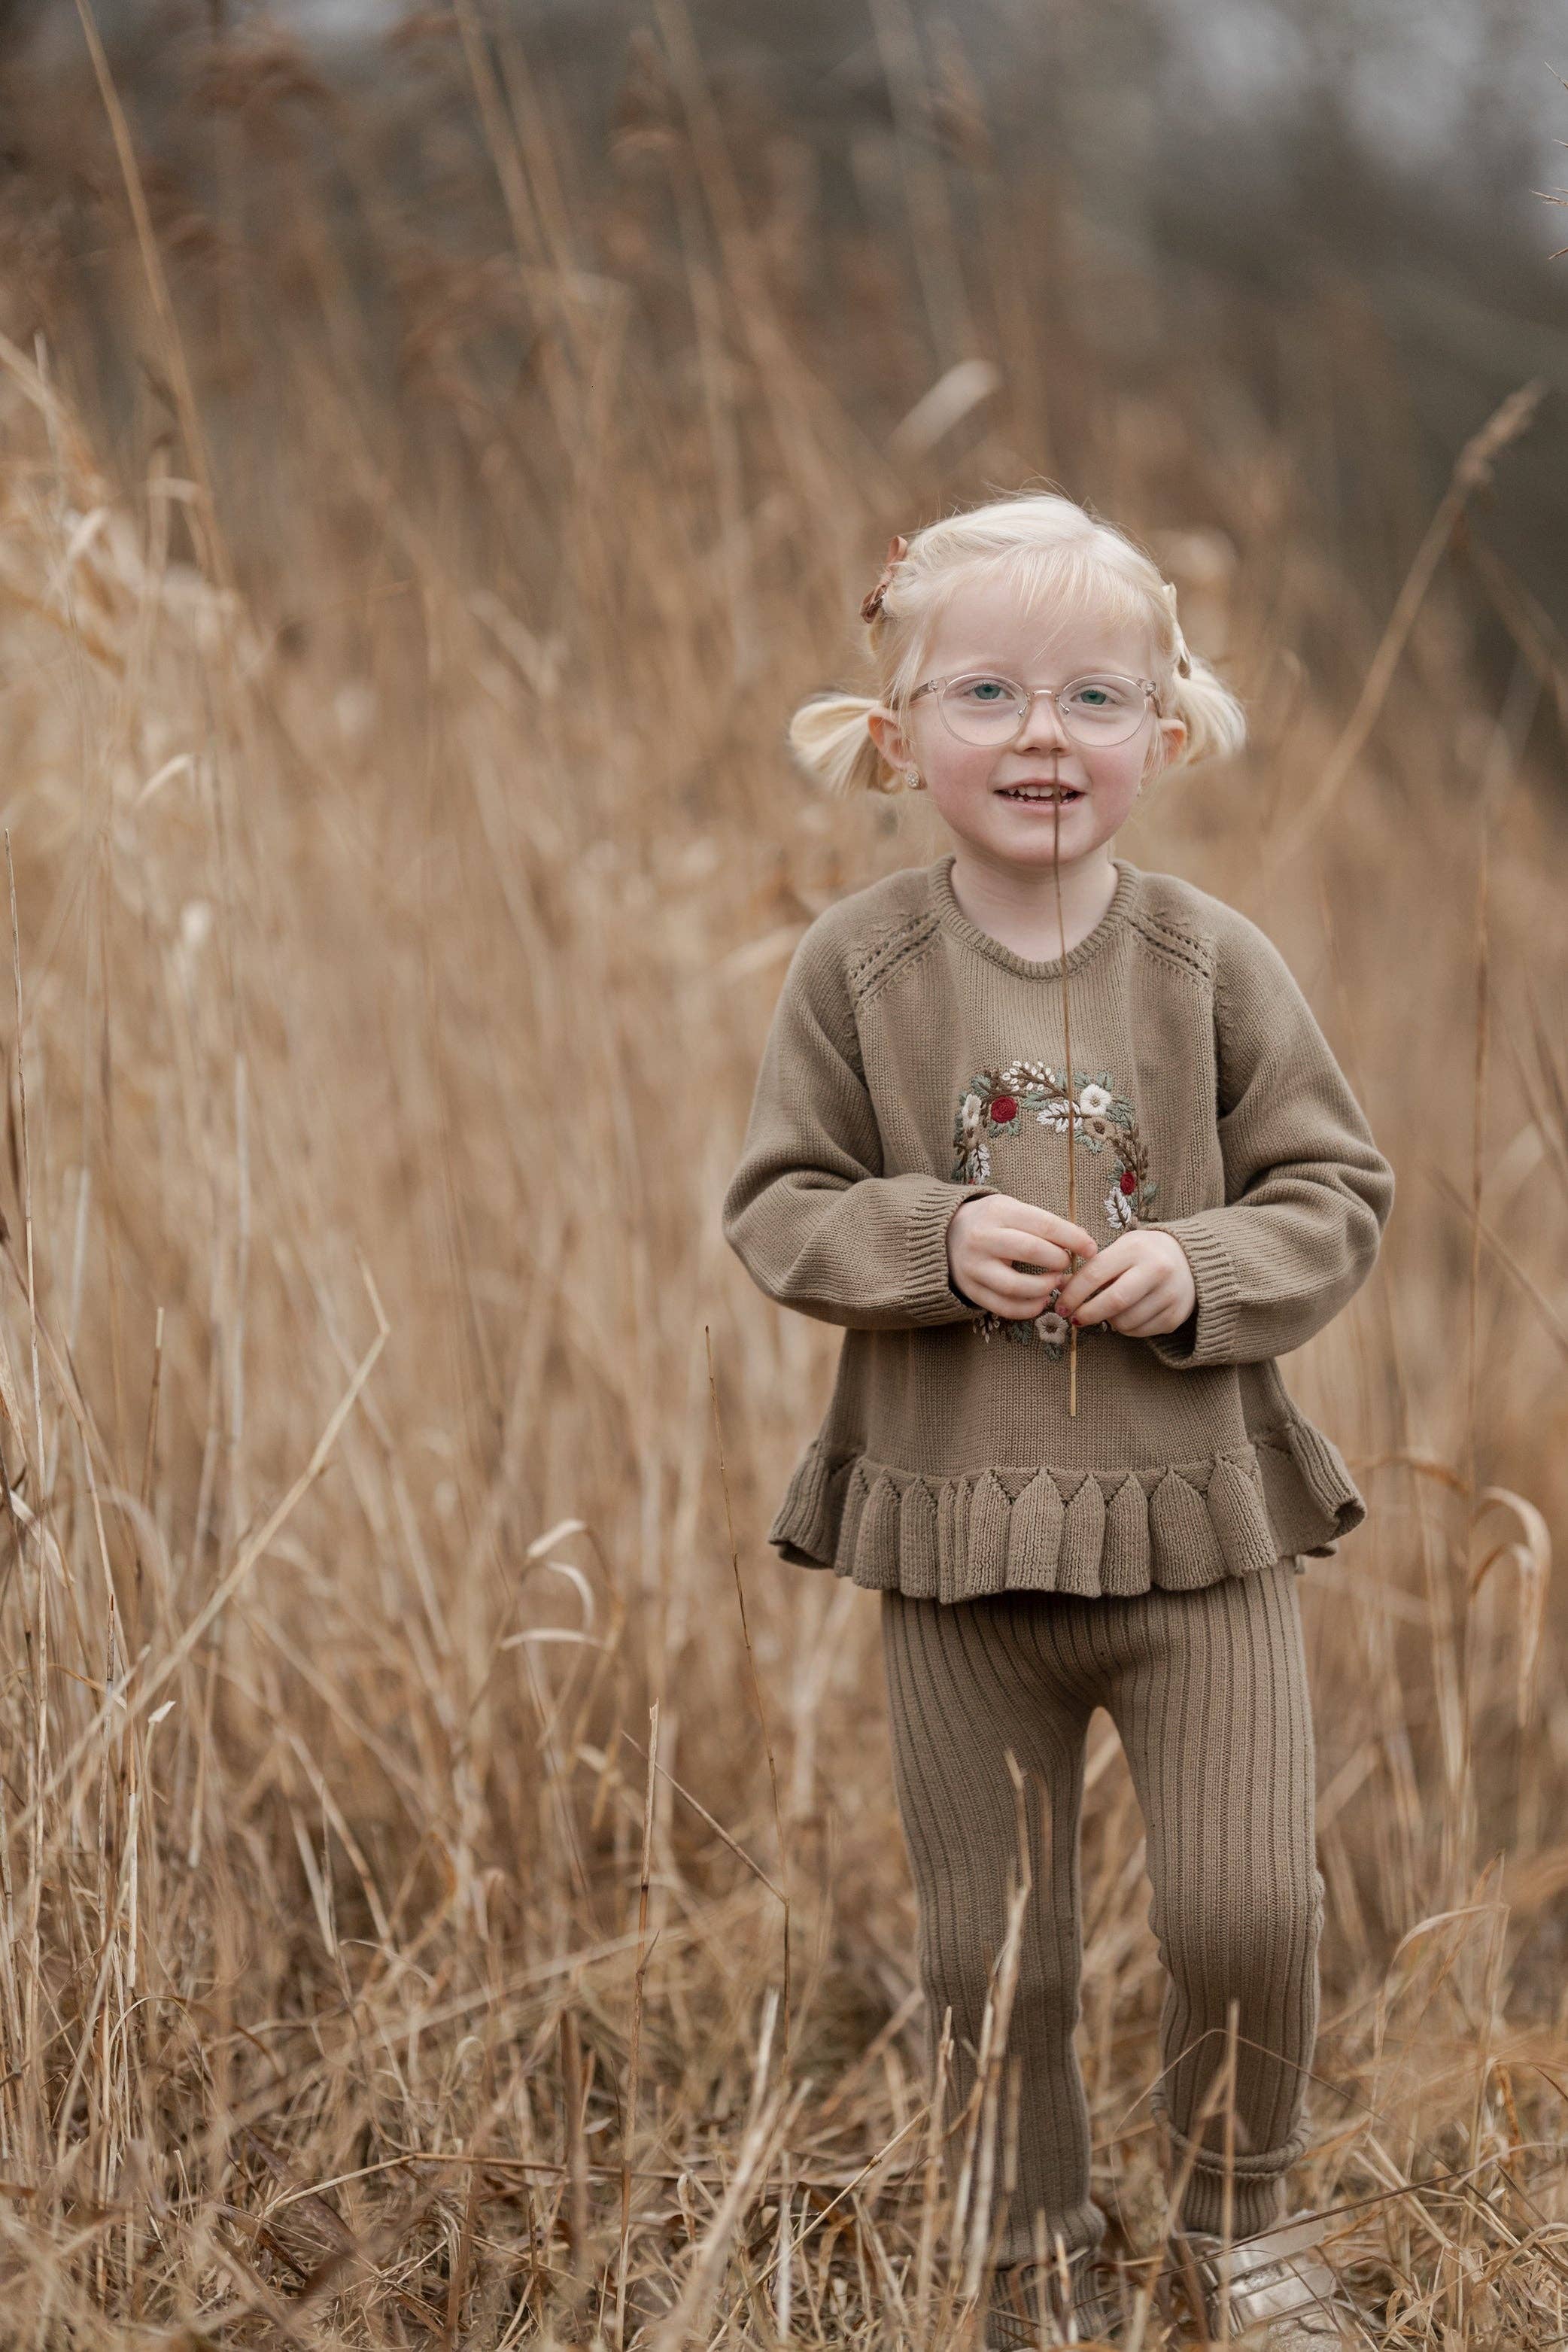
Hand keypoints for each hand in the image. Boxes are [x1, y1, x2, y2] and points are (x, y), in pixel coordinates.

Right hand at [947, 1193, 1099, 1320]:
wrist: (944, 1234)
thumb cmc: (990, 1221)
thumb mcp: (1013, 1209)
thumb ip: (1044, 1225)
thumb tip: (1083, 1245)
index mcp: (998, 1212)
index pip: (1045, 1225)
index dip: (1074, 1239)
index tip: (1091, 1249)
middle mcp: (982, 1238)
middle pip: (1032, 1252)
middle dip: (1059, 1262)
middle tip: (1066, 1265)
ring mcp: (973, 1266)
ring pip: (1017, 1286)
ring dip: (1045, 1288)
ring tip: (1054, 1283)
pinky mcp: (970, 1289)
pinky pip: (1004, 1307)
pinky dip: (1029, 1308)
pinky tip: (1040, 1301)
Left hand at [1050, 1227, 1195, 1337]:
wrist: (1191, 1259)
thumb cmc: (1145, 1253)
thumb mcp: (1120, 1250)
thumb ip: (1093, 1269)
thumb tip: (1062, 1289)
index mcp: (1136, 1248)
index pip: (1095, 1274)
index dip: (1073, 1294)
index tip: (1062, 1306)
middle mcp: (1157, 1269)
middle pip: (1113, 1302)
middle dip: (1088, 1314)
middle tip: (1075, 1318)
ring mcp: (1170, 1294)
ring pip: (1125, 1322)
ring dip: (1108, 1322)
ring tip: (1108, 1312)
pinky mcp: (1176, 1315)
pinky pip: (1140, 1332)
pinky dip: (1126, 1328)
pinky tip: (1127, 1315)